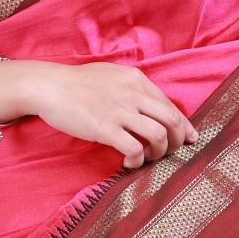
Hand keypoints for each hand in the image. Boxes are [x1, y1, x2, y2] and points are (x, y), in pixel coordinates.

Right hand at [0, 57, 199, 170]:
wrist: (48, 86)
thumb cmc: (76, 83)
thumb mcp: (110, 75)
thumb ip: (130, 87)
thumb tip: (147, 105)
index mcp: (136, 80)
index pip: (169, 105)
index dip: (184, 125)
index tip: (190, 138)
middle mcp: (133, 93)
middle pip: (171, 120)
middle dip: (178, 140)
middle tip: (172, 152)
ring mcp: (120, 111)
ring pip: (158, 135)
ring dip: (160, 152)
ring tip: (148, 158)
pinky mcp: (105, 128)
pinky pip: (135, 148)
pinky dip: (138, 160)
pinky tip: (129, 162)